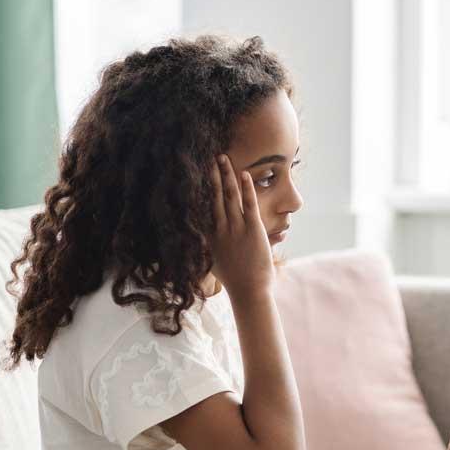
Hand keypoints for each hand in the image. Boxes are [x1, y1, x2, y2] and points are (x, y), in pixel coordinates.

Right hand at [207, 154, 273, 296]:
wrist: (249, 292)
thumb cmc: (236, 281)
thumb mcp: (216, 264)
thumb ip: (212, 250)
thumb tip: (207, 246)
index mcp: (211, 236)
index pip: (204, 207)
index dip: (202, 189)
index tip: (196, 174)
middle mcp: (220, 229)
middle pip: (215, 196)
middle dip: (213, 175)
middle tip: (210, 157)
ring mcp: (236, 228)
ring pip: (230, 196)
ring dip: (226, 175)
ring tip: (223, 158)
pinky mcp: (252, 230)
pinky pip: (249, 204)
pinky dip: (246, 188)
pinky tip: (244, 174)